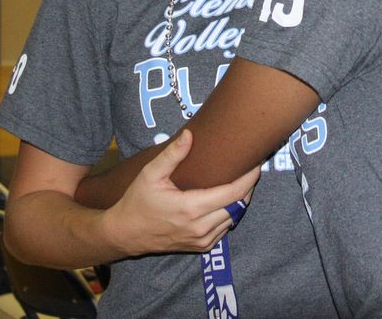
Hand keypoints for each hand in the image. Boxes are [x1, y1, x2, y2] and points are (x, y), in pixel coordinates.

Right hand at [101, 130, 259, 256]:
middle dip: (248, 187)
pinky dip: (230, 215)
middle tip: (250, 169)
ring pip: (234, 219)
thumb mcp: (150, 174)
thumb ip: (172, 154)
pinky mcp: (200, 247)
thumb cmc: (137, 201)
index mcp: (191, 208)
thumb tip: (189, 134)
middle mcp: (200, 227)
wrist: (125, 233)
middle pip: (239, 206)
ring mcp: (201, 240)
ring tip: (242, 182)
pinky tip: (227, 201)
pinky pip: (225, 229)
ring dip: (240, 201)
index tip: (256, 164)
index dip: (248, 178)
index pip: (233, 193)